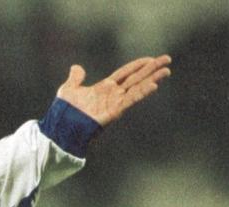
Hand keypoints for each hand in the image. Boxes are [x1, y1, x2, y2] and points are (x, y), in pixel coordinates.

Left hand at [56, 55, 171, 125]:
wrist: (62, 126)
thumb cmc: (64, 111)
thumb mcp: (68, 90)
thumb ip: (75, 78)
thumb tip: (77, 67)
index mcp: (104, 88)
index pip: (124, 73)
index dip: (137, 65)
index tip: (150, 59)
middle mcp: (113, 94)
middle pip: (136, 77)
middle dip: (151, 68)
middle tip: (167, 59)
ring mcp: (115, 102)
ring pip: (138, 87)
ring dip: (152, 78)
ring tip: (166, 70)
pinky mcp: (115, 110)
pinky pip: (131, 99)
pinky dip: (142, 92)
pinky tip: (154, 85)